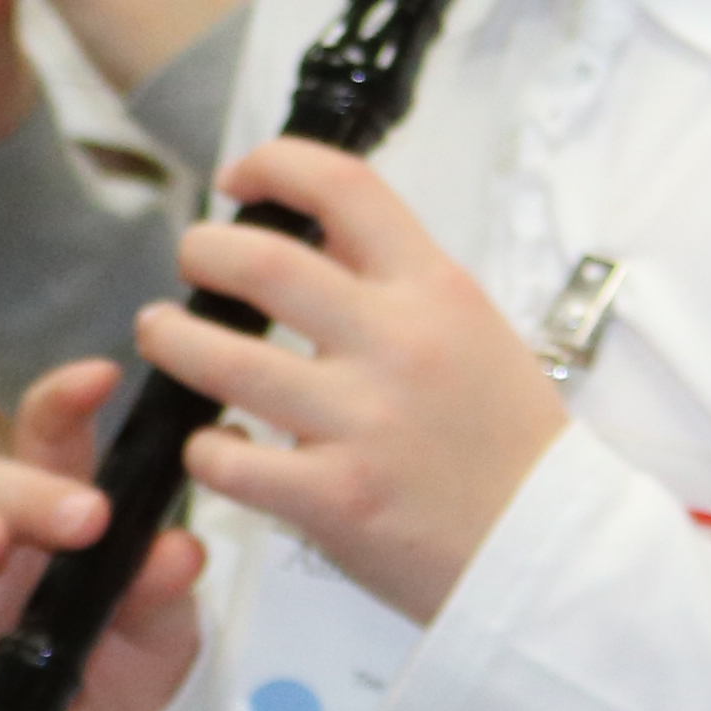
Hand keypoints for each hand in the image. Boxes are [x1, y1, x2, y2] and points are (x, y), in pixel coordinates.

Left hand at [140, 141, 562, 622]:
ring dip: (171, 339)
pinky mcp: (332, 498)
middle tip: (191, 263)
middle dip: (201, 251)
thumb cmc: (508, 440)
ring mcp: (361, 422)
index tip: (241, 179)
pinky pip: (225, 459)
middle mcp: (397, 344)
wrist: (548, 546)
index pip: (344, 187)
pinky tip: (213, 443)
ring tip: (163, 335)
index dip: (274, 164)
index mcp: (436, 292)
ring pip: (220, 357)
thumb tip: (316, 223)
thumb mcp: (472, 328)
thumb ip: (396, 278)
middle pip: (259, 262)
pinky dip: (203, 447)